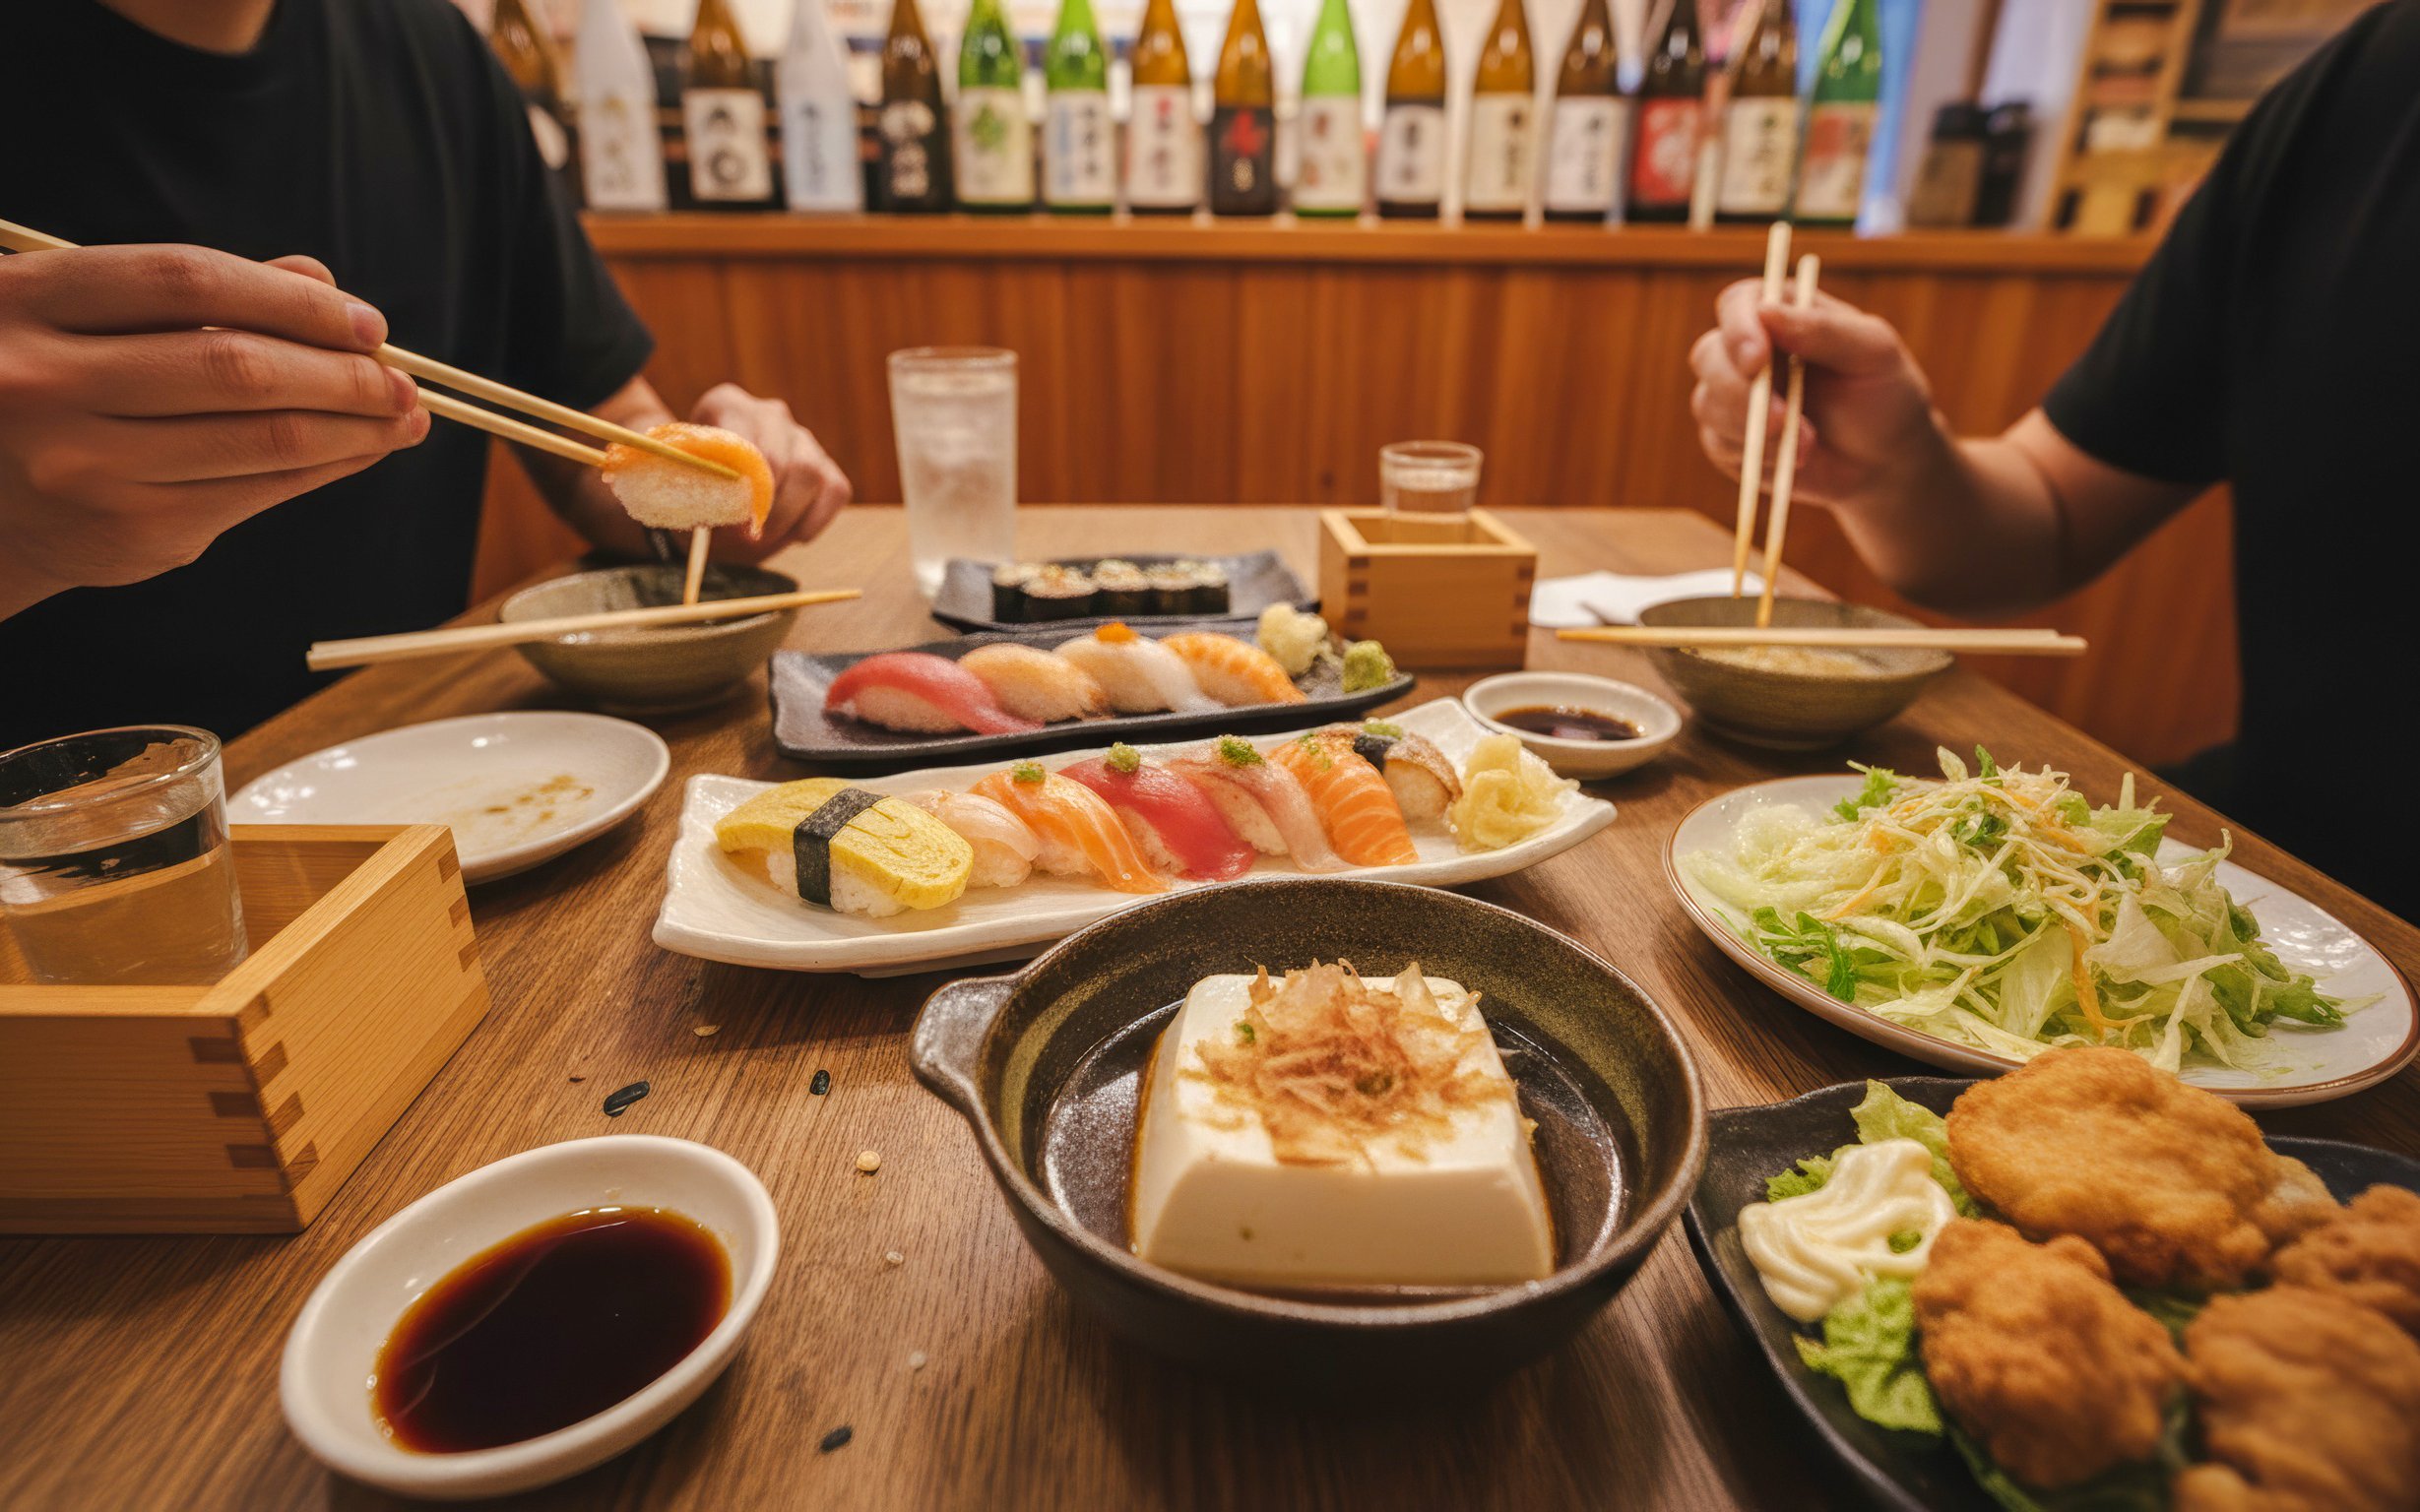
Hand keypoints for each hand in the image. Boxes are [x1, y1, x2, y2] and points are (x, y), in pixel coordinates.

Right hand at [0, 245, 426, 609]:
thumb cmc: (49, 385)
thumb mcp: (82, 316)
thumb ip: (191, 293)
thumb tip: (318, 282)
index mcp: (26, 303)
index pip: (187, 281)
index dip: (292, 301)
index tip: (366, 321)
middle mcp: (46, 385)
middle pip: (235, 368)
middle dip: (342, 373)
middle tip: (401, 378)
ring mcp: (86, 466)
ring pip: (259, 440)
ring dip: (353, 427)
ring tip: (402, 416)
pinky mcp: (128, 532)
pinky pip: (256, 493)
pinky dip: (324, 468)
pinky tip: (360, 450)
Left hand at [687, 382, 850, 561]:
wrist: (716, 491)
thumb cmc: (695, 489)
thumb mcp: (681, 487)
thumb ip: (693, 495)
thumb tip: (716, 517)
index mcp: (726, 406)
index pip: (743, 442)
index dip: (742, 487)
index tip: (733, 521)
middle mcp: (770, 415)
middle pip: (781, 458)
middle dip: (765, 509)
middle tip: (747, 539)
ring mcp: (803, 440)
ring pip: (810, 475)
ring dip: (786, 518)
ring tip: (761, 542)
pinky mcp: (828, 468)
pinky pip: (834, 492)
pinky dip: (812, 522)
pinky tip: (789, 534)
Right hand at [1688, 280, 1945, 507]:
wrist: (1883, 459)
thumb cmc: (1882, 393)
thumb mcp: (1873, 353)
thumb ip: (1824, 330)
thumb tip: (1766, 312)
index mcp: (1781, 312)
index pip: (1737, 304)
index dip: (1738, 329)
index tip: (1758, 360)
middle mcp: (1747, 349)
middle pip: (1709, 356)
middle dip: (1741, 392)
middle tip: (1782, 421)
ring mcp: (1731, 394)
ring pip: (1707, 404)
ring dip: (1754, 430)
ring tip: (1807, 445)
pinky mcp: (1726, 438)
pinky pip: (1718, 444)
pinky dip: (1756, 456)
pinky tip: (1792, 459)